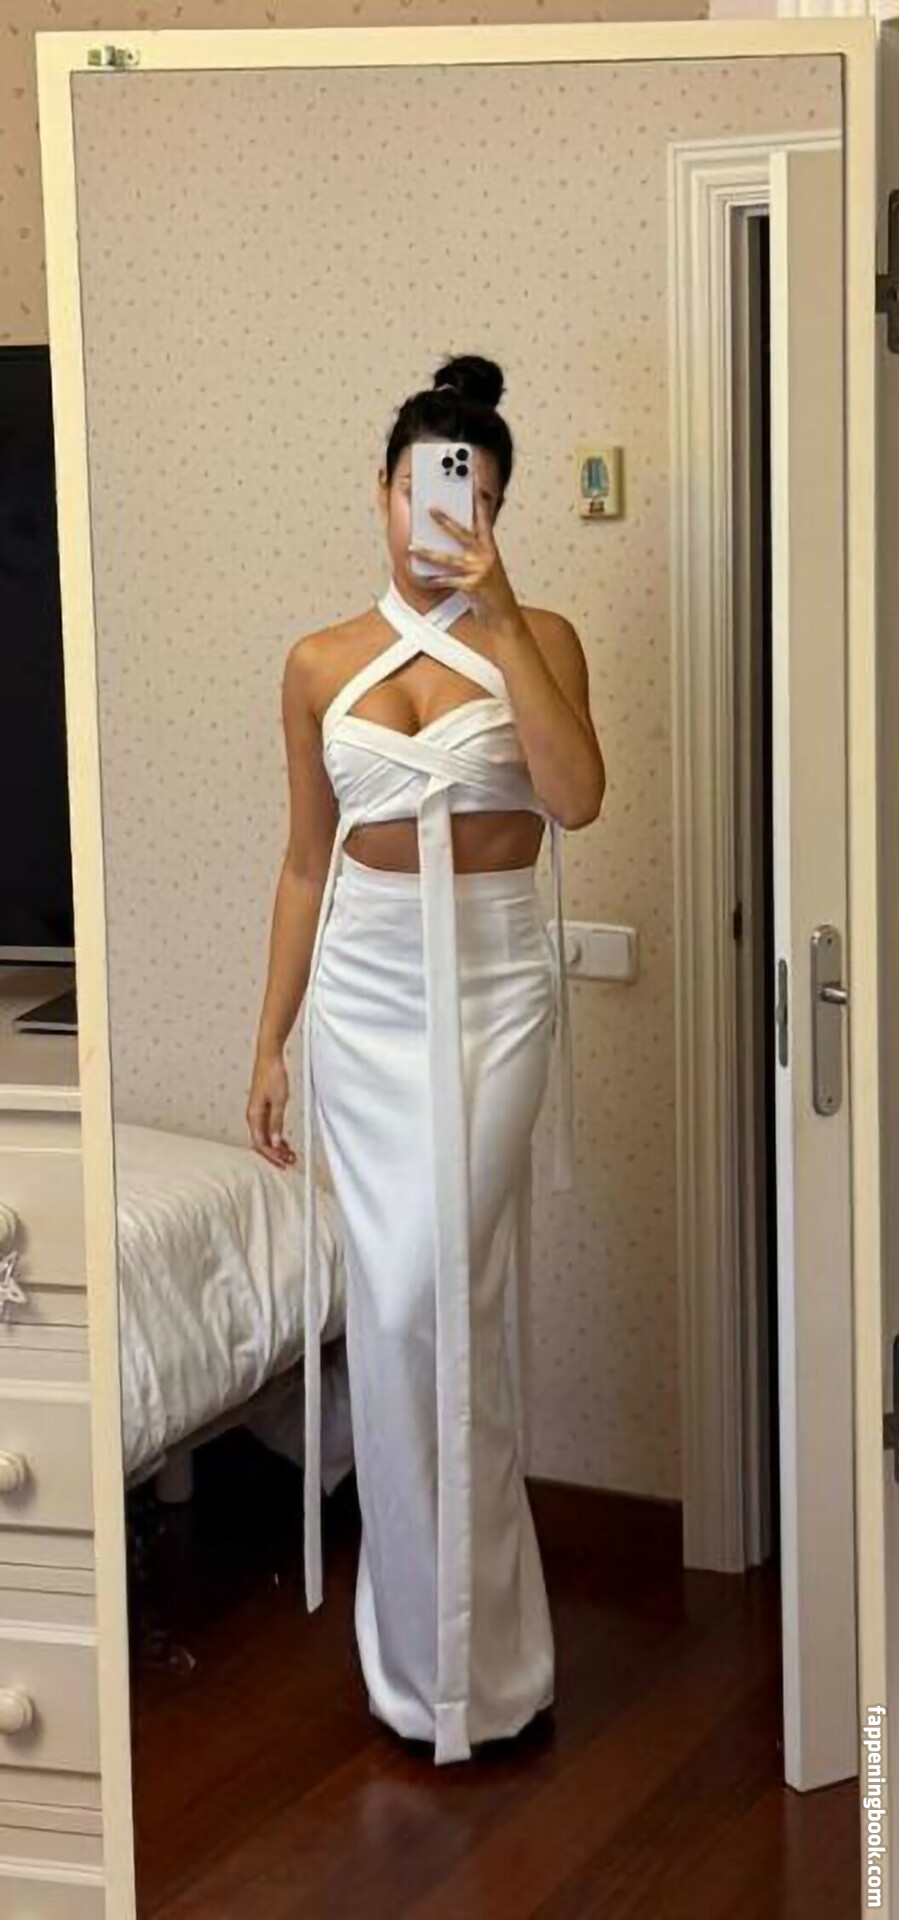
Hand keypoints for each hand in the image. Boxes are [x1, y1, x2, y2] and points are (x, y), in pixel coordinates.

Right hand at [246, 1049, 295, 1167]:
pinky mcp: (262, 1108)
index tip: (283, 1163)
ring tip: (290, 1154)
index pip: (260, 1143)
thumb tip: (276, 1142)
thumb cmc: (272, 1074)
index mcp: (254, 1115)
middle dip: (275, 1154)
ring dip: (277, 1147)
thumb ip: (277, 1122)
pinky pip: (267, 1128)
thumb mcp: (279, 1101)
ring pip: (265, 1136)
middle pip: (261, 1143)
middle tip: (289, 1161)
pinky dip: (276, 1137)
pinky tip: (285, 1141)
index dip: (272, 1156)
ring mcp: (257, 1112)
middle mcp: (253, 1116)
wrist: (269, 1057)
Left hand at [409, 492, 522, 631]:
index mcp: (490, 548)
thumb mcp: (486, 567)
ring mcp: (479, 570)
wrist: (503, 616)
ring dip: (428, 554)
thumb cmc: (492, 591)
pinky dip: (432, 580)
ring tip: (412, 548)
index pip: (484, 519)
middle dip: (445, 520)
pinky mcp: (473, 586)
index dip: (480, 502)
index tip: (474, 485)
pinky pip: (447, 580)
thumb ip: (473, 552)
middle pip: (462, 533)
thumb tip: (448, 541)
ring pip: (448, 559)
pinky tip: (420, 578)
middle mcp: (486, 556)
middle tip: (429, 509)